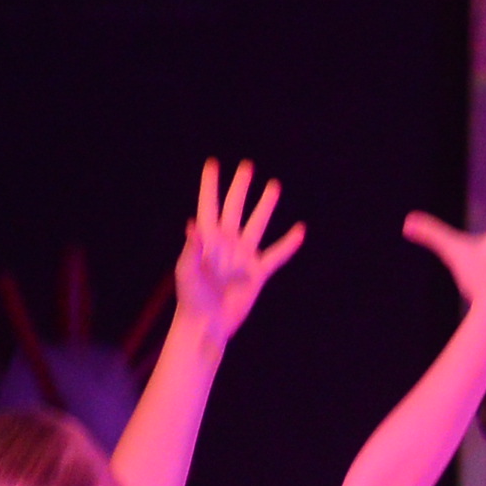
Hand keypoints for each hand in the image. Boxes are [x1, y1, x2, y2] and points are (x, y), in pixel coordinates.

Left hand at [172, 160, 305, 354]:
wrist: (207, 322)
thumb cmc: (191, 297)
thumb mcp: (186, 271)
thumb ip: (192, 247)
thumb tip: (193, 224)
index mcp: (207, 239)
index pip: (210, 204)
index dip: (211, 185)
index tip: (213, 164)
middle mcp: (226, 242)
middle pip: (236, 207)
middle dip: (241, 186)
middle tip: (248, 166)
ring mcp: (243, 256)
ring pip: (258, 224)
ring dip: (265, 206)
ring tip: (274, 186)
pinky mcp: (257, 273)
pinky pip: (276, 255)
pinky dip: (288, 244)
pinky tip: (300, 231)